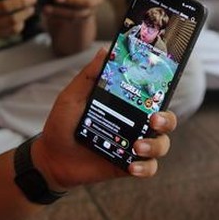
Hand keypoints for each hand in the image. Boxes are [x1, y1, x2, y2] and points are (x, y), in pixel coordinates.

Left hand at [31, 48, 175, 188]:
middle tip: (154, 119)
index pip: (153, 95)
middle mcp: (135, 124)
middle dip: (167, 119)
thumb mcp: (72, 97)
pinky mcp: (128, 166)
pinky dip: (144, 168)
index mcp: (126, 105)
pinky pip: (149, 168)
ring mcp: (134, 146)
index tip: (164, 84)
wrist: (51, 158)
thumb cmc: (62, 124)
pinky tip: (131, 166)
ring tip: (137, 147)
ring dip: (155, 145)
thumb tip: (105, 50)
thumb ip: (89, 76)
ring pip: (162, 145)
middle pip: (166, 120)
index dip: (164, 89)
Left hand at [40, 0, 106, 21]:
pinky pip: (68, 20)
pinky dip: (56, 16)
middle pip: (87, 2)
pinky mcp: (79, 20)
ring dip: (60, 11)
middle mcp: (96, 0)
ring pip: (76, 14)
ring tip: (46, 8)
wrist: (73, 4)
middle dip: (71, 0)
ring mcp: (89, 12)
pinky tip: (46, 12)